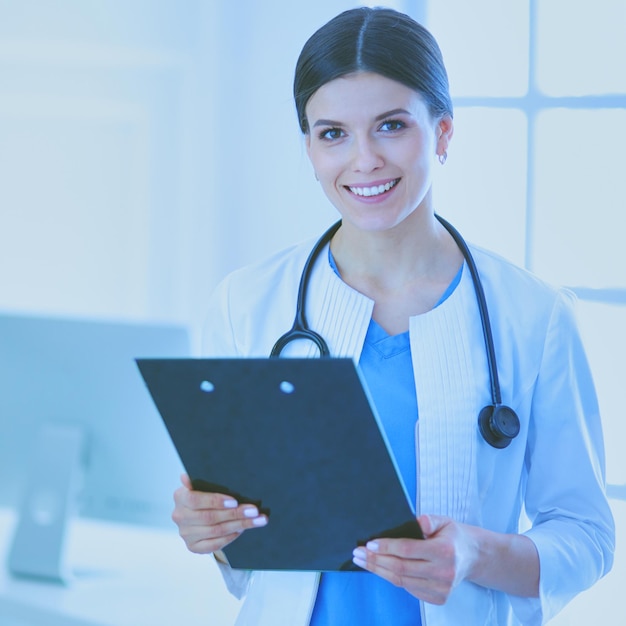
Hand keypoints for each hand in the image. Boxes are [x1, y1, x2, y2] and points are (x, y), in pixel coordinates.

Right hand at [172, 474, 267, 554]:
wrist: (196, 512)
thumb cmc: (203, 494)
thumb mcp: (202, 484)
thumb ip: (200, 480)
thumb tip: (187, 476)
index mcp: (180, 497)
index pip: (196, 500)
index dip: (216, 501)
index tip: (235, 501)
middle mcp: (180, 516)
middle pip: (210, 518)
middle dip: (235, 514)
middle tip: (254, 511)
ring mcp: (186, 534)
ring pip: (216, 531)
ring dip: (239, 525)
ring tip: (256, 520)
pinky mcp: (193, 546)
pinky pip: (214, 544)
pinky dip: (230, 537)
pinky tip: (241, 530)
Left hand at [351, 514, 477, 604]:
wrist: (472, 557)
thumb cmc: (453, 536)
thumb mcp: (444, 521)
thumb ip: (429, 520)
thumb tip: (415, 522)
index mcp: (444, 552)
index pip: (408, 550)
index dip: (386, 547)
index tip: (369, 544)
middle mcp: (443, 573)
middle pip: (400, 568)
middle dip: (375, 560)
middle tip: (358, 553)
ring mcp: (441, 589)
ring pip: (401, 581)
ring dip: (379, 570)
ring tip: (363, 561)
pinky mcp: (438, 598)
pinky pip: (408, 588)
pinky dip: (391, 578)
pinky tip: (380, 568)